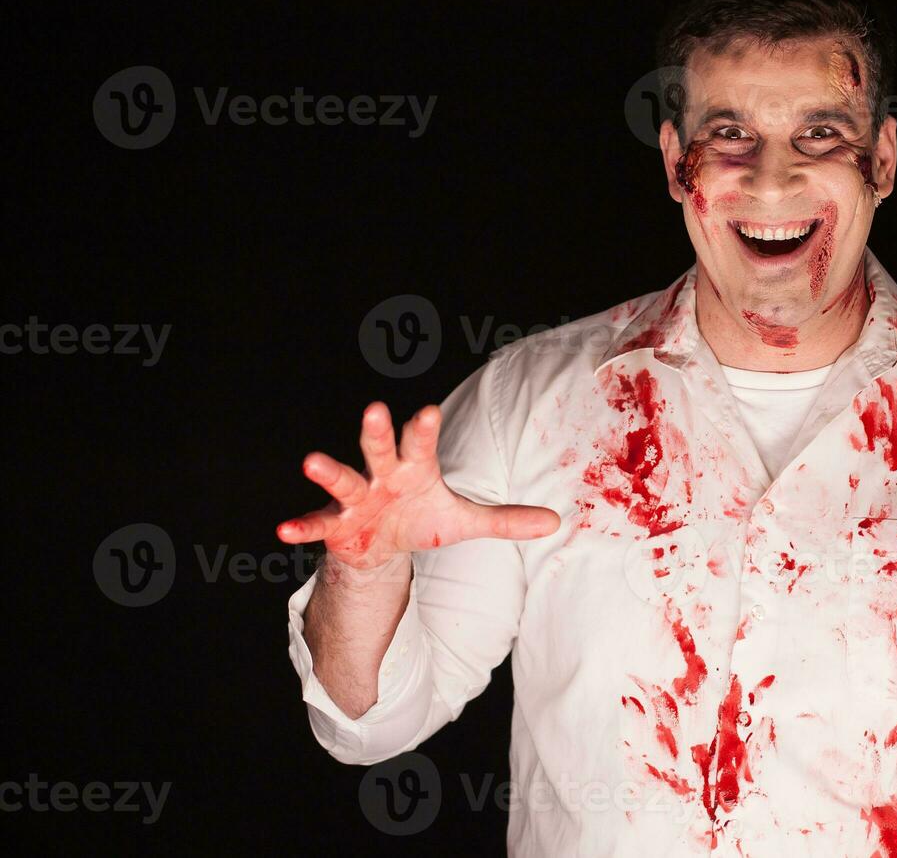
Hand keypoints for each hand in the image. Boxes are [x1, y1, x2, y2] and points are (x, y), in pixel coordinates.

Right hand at [276, 402, 559, 569]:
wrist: (382, 543)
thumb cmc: (421, 518)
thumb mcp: (465, 522)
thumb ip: (507, 520)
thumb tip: (556, 522)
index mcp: (414, 468)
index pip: (422, 443)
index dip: (425, 429)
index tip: (429, 411)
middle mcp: (382, 474)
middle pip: (379, 447)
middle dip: (377, 431)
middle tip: (376, 409)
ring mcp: (356, 497)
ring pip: (343, 479)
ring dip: (328, 471)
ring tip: (311, 461)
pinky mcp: (335, 523)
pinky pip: (317, 524)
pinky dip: (302, 527)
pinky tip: (284, 532)